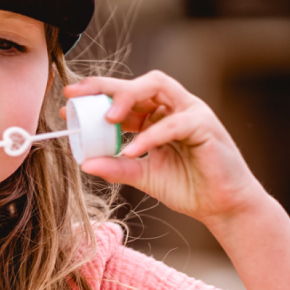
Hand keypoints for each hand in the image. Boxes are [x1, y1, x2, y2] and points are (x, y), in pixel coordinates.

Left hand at [63, 71, 266, 225]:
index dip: (97, 95)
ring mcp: (191, 112)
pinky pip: (174, 123)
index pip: (125, 96)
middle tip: (78, 96)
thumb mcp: (142, 176)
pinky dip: (151, 135)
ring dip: (129, 97)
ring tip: (107, 118)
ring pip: (158, 87)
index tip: (68, 101)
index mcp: (157, 116)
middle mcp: (174, 107)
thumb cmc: (188, 186)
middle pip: (139, 83)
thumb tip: (84, 163)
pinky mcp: (206, 126)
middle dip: (107, 86)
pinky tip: (131, 150)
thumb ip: (116, 167)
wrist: (221, 207)